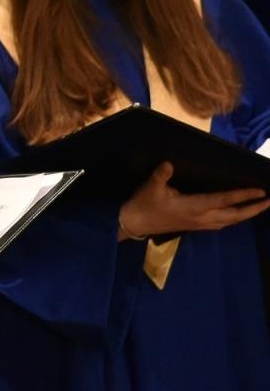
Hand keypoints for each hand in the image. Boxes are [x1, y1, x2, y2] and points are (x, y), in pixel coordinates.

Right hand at [118, 162, 269, 239]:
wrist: (134, 223)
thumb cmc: (143, 204)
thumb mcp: (150, 188)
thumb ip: (161, 175)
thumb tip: (169, 164)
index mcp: (193, 207)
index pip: (224, 200)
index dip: (243, 195)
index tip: (260, 191)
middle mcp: (201, 217)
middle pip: (234, 215)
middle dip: (253, 209)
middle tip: (269, 201)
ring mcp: (199, 224)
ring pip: (229, 221)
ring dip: (245, 215)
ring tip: (258, 207)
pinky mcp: (195, 226)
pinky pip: (221, 224)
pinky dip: (233, 219)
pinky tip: (235, 215)